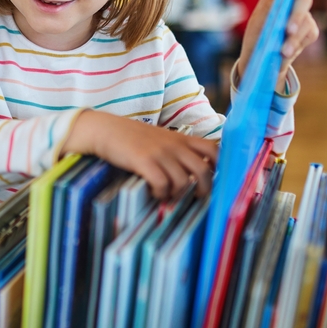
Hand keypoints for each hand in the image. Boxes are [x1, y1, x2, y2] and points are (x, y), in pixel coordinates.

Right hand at [62, 110, 217, 199]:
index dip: (220, 166)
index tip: (215, 178)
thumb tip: (191, 173)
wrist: (106, 129)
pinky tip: (155, 193)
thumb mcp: (160, 138)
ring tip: (168, 196)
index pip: (213, 149)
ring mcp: (160, 153)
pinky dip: (161, 194)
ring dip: (178, 194)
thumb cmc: (132, 137)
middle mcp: (174, 145)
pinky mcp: (145, 161)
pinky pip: (162, 184)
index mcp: (181, 138)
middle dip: (203, 190)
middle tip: (196, 198)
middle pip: (203, 170)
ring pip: (182, 181)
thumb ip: (176, 150)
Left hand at [238, 0, 318, 89]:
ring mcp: (304, 17)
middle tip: (288, 30)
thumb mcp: (258, 21)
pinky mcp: (309, 33)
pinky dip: (297, 44)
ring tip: (283, 51)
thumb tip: (280, 3)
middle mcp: (294, 3)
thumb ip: (269, 9)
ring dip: (294, 37)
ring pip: (307, 21)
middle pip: (304, 0)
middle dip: (297, 15)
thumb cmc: (257, 35)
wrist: (260, 58)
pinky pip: (310, 34)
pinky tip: (286, 53)